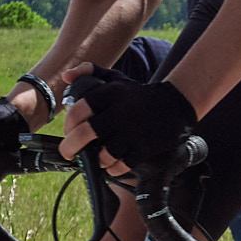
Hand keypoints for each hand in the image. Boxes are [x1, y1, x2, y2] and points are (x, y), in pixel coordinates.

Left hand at [60, 67, 195, 172]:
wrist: (174, 105)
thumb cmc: (137, 94)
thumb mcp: (115, 78)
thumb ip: (89, 71)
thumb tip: (66, 77)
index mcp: (111, 93)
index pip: (79, 110)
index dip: (68, 124)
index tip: (68, 130)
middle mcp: (121, 112)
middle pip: (86, 134)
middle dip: (70, 147)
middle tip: (68, 153)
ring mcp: (133, 132)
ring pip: (103, 154)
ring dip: (95, 159)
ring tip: (94, 158)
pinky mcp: (144, 148)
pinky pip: (121, 165)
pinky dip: (112, 169)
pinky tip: (111, 164)